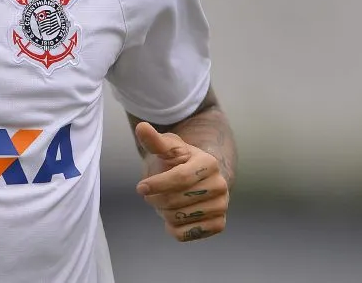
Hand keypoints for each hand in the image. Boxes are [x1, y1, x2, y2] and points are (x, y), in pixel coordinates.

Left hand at [134, 121, 228, 242]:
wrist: (194, 179)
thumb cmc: (177, 161)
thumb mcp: (167, 148)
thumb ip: (154, 141)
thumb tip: (141, 127)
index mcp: (209, 163)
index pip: (180, 178)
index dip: (157, 184)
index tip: (140, 188)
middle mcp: (220, 185)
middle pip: (176, 201)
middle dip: (156, 200)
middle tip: (151, 195)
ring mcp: (222, 205)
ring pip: (178, 218)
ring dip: (163, 212)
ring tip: (165, 203)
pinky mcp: (219, 224)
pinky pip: (185, 234)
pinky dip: (172, 227)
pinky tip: (174, 215)